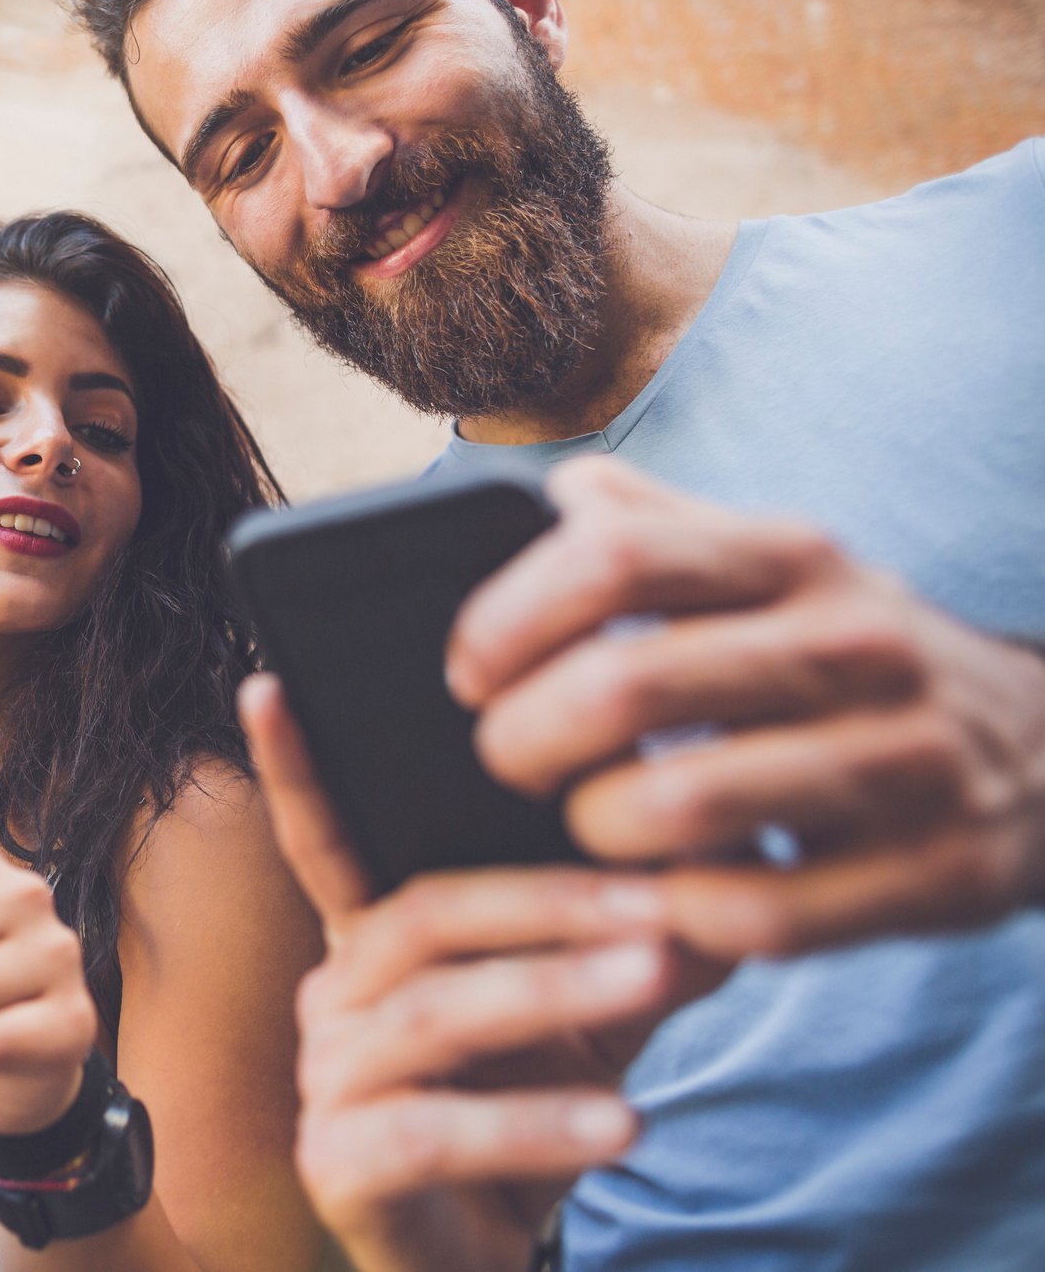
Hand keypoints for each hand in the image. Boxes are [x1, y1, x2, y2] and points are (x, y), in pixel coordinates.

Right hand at [241, 674, 720, 1271]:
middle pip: (423, 916)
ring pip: (433, 1012)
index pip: (323, 840)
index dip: (293, 766)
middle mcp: (332, 994)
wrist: (491, 1257)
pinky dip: (536, 1121)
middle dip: (548, 902)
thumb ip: (647, 944)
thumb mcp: (602, 1021)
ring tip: (654, 979)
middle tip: (659, 896)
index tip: (268, 682)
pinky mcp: (342, 1165)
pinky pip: (435, 1130)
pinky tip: (623, 1122)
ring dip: (553, 991)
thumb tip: (734, 868)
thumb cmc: (535, 1113)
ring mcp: (327, 1080)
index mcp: (374, 943)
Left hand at [450, 456, 1044, 956]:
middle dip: (523, 737)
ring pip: (679, 804)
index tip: (469, 675)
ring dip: (593, 830)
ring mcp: (904, 759)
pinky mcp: (934, 874)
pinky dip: (679, 915)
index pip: (611, 559)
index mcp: (794, 556)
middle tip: (505, 761)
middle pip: (625, 682)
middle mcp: (854, 643)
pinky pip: (758, 913)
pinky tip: (664, 898)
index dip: (508, 619)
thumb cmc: (854, 664)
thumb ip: (666, 529)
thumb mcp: (781, 573)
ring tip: (586, 828)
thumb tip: (561, 490)